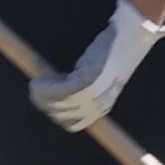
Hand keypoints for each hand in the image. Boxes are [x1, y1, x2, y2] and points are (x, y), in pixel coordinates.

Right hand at [30, 0, 162, 132]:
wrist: (130, 39)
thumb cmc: (113, 56)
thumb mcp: (100, 80)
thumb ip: (84, 91)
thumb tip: (57, 98)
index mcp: (102, 108)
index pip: (72, 124)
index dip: (54, 115)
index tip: (44, 104)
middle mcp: (98, 105)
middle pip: (61, 115)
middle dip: (43, 104)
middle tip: (35, 90)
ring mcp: (93, 95)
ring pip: (57, 104)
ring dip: (40, 96)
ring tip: (35, 85)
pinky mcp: (88, 81)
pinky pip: (58, 91)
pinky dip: (44, 88)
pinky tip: (38, 81)